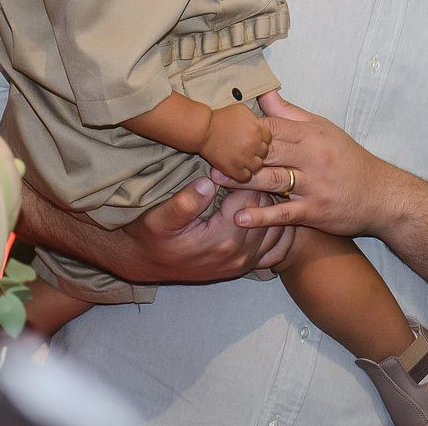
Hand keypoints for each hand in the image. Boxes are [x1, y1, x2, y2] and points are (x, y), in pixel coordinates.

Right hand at [113, 177, 293, 282]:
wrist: (146, 264)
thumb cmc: (151, 237)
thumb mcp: (159, 218)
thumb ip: (185, 203)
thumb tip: (208, 183)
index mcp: (222, 238)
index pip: (252, 198)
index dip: (250, 176)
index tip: (246, 159)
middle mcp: (239, 254)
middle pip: (267, 212)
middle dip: (265, 187)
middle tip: (261, 165)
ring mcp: (243, 263)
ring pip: (277, 230)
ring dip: (275, 207)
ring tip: (268, 184)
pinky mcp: (243, 268)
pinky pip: (275, 251)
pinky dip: (282, 233)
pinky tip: (277, 215)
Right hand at [199, 103, 270, 182]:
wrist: (204, 130)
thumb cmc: (220, 118)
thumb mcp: (241, 110)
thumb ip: (254, 118)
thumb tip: (259, 122)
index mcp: (257, 129)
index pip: (269, 138)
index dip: (261, 139)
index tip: (255, 139)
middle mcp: (253, 144)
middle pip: (264, 153)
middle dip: (257, 151)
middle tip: (247, 149)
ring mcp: (244, 158)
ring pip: (257, 166)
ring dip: (251, 163)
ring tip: (243, 159)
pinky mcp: (234, 169)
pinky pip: (246, 177)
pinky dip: (243, 174)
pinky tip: (238, 168)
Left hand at [215, 91, 392, 237]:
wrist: (381, 195)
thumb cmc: (347, 159)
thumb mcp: (322, 129)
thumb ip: (289, 113)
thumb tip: (263, 91)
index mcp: (311, 135)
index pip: (272, 127)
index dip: (246, 129)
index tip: (220, 129)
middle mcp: (312, 157)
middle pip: (268, 151)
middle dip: (238, 153)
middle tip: (208, 153)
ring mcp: (313, 185)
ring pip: (273, 180)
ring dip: (242, 181)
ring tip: (214, 180)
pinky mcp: (315, 211)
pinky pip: (285, 213)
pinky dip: (262, 216)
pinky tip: (240, 217)